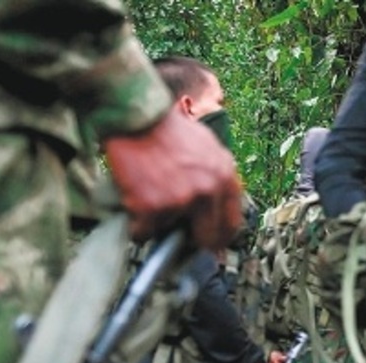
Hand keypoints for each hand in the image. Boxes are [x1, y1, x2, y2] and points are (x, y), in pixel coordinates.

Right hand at [103, 109, 242, 248]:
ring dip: (158, 225)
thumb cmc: (165, 128)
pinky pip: (143, 232)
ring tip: (149, 196)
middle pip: (208, 238)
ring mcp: (181, 200)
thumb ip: (215, 178)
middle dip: (192, 243)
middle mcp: (208, 190)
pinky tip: (133, 198)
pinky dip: (136, 223)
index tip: (209, 244)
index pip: (232, 224)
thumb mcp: (207, 148)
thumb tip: (215, 210)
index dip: (219, 238)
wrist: (134, 115)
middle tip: (178, 240)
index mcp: (225, 176)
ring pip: (170, 234)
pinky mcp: (152, 207)